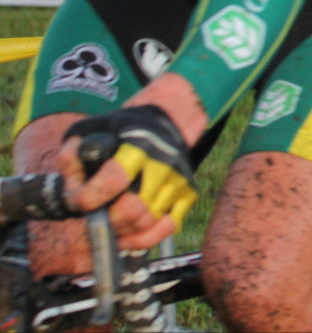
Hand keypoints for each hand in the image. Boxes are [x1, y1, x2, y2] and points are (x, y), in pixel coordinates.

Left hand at [62, 106, 196, 249]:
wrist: (165, 122)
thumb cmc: (121, 130)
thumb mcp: (93, 129)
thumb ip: (73, 153)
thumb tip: (73, 185)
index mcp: (138, 145)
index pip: (115, 179)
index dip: (90, 197)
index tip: (79, 201)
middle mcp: (163, 163)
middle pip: (133, 209)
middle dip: (107, 219)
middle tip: (97, 216)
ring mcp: (179, 181)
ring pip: (147, 223)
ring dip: (123, 230)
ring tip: (111, 222)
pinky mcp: (189, 194)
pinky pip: (168, 229)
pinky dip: (145, 238)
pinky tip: (128, 236)